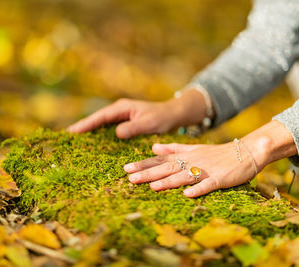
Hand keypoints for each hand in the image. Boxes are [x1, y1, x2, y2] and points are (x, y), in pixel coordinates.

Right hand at [68, 90, 208, 138]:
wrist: (173, 115)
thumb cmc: (162, 118)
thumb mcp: (149, 123)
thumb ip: (133, 128)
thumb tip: (116, 133)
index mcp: (122, 108)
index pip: (100, 117)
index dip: (86, 124)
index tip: (72, 131)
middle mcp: (119, 110)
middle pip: (97, 119)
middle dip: (83, 127)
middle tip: (67, 137)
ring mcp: (121, 116)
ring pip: (101, 124)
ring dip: (89, 131)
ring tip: (75, 141)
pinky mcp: (124, 123)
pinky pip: (108, 128)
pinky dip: (99, 134)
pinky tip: (93, 143)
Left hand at [124, 142, 259, 196]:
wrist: (246, 151)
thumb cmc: (216, 153)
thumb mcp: (192, 148)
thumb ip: (172, 148)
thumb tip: (153, 148)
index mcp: (185, 156)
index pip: (160, 160)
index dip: (143, 164)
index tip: (126, 168)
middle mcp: (192, 162)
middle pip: (167, 168)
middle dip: (148, 173)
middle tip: (130, 178)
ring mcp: (205, 170)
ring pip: (183, 176)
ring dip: (168, 181)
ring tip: (152, 186)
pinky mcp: (220, 178)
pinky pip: (208, 184)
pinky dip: (198, 189)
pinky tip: (188, 194)